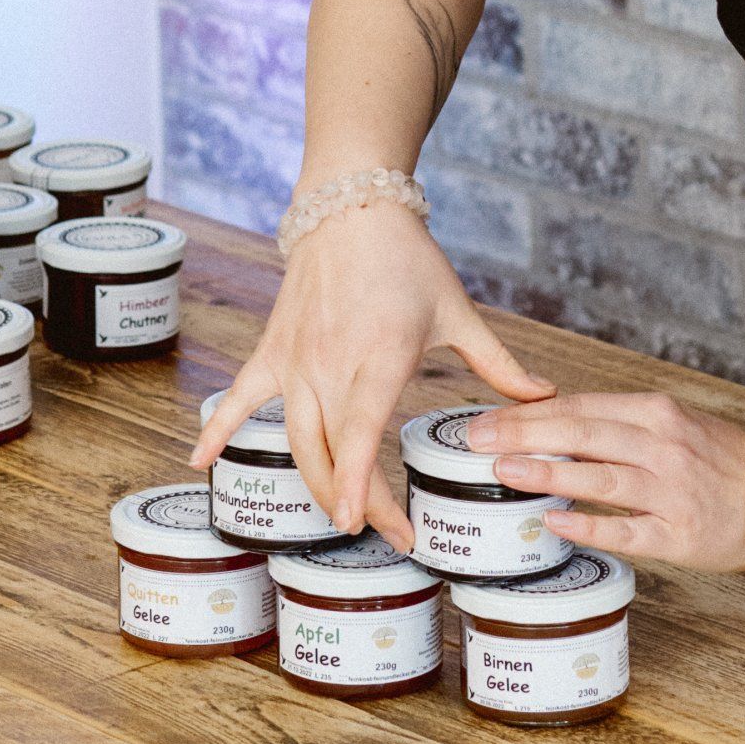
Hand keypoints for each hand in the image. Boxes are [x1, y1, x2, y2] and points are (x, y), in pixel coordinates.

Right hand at [189, 200, 554, 551]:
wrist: (353, 209)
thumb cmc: (408, 261)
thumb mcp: (458, 312)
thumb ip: (499, 363)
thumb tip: (546, 396)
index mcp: (379, 355)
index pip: (362, 431)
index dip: (360, 481)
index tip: (362, 523)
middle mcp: (330, 363)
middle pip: (329, 450)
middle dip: (352, 501)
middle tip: (384, 534)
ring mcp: (295, 359)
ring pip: (293, 438)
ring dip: (312, 483)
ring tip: (337, 518)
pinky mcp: (273, 351)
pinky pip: (239, 396)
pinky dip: (218, 430)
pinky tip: (198, 464)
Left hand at [467, 390, 744, 570]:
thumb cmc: (719, 460)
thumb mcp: (672, 424)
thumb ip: (619, 424)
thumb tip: (550, 425)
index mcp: (656, 412)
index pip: (579, 406)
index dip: (527, 413)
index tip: (484, 418)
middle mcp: (662, 446)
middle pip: (581, 433)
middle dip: (522, 435)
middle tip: (474, 441)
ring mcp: (671, 490)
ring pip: (599, 477)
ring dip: (547, 472)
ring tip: (503, 471)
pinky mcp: (678, 534)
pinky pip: (626, 530)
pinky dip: (588, 525)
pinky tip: (553, 521)